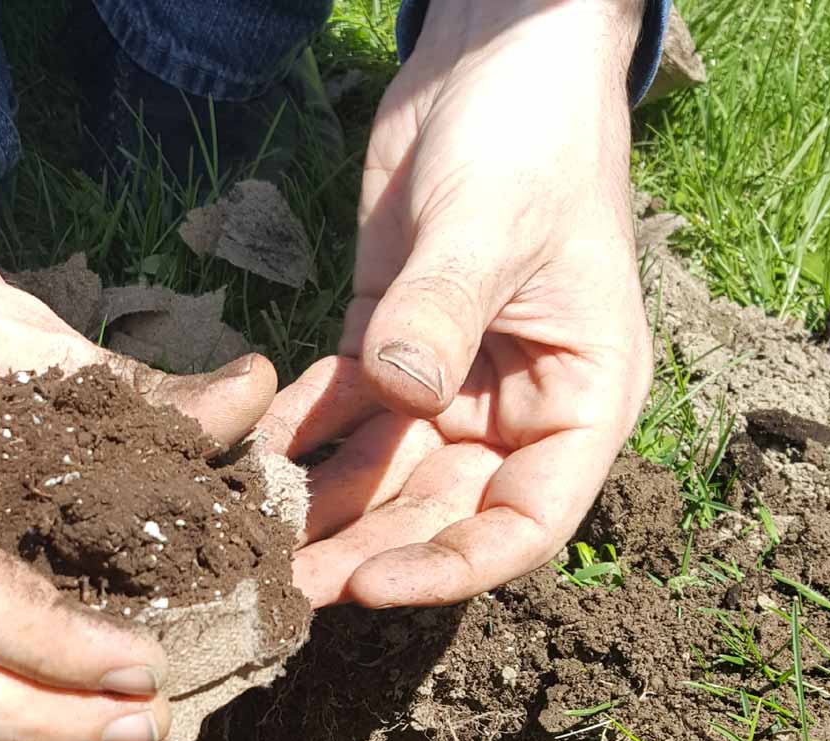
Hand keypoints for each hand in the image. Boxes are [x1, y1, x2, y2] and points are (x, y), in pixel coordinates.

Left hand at [262, 0, 651, 607]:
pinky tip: (249, 449)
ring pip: (384, 468)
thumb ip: (444, 311)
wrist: (493, 62)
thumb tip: (400, 394)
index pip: (528, 521)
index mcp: (581, 398)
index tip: (372, 584)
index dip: (453, 567)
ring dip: (323, 502)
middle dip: (368, 547)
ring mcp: (448, 376)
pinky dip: (300, 427)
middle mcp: (516, 404)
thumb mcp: (493, 224)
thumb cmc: (534, 138)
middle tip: (285, 588)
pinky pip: (341, 404)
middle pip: (441, 507)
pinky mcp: (388, 338)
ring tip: (252, 540)